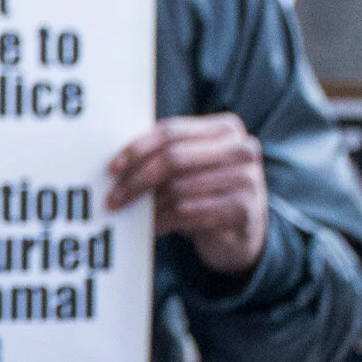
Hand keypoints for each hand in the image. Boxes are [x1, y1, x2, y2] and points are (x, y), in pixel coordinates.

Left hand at [106, 114, 268, 279]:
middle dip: (137, 179)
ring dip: (149, 205)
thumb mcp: (192, 166)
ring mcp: (247, 179)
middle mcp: (242, 149)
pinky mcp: (244, 210)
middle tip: (114, 198)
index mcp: (226, 128)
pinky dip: (165, 221)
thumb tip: (119, 161)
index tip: (113, 168)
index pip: (172, 132)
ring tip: (131, 214)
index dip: (138, 149)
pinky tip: (152, 228)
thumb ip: (167, 153)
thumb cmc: (208, 192)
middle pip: (173, 158)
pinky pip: (190, 213)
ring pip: (179, 188)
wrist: (242, 232)